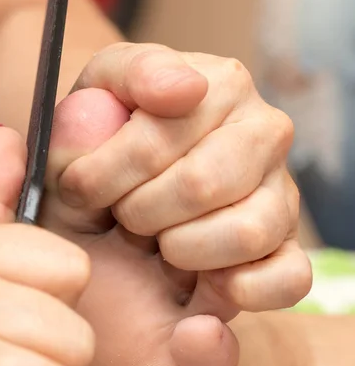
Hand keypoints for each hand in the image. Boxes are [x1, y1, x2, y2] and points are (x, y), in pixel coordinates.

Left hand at [40, 44, 310, 365]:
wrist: (117, 190)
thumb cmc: (106, 139)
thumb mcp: (98, 95)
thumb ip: (129, 77)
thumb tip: (184, 89)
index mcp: (221, 83)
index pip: (162, 133)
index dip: (105, 170)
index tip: (76, 185)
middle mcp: (263, 132)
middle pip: (199, 185)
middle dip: (136, 211)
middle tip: (116, 213)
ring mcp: (281, 192)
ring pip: (245, 231)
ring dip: (179, 248)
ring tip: (155, 240)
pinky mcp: (287, 249)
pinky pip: (289, 277)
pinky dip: (245, 288)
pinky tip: (203, 282)